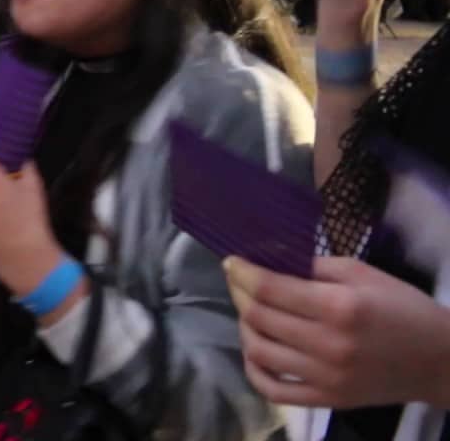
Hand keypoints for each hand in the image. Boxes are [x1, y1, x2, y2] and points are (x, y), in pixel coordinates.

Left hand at [226, 255, 449, 407]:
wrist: (439, 360)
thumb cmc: (402, 308)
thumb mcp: (362, 274)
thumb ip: (312, 266)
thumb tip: (268, 259)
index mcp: (340, 307)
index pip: (271, 289)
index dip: (242, 273)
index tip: (231, 261)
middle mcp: (328, 344)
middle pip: (260, 318)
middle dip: (240, 294)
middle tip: (238, 282)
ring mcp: (326, 377)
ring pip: (259, 351)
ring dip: (245, 327)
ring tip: (250, 313)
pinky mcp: (326, 400)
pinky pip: (272, 389)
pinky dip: (253, 369)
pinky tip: (255, 350)